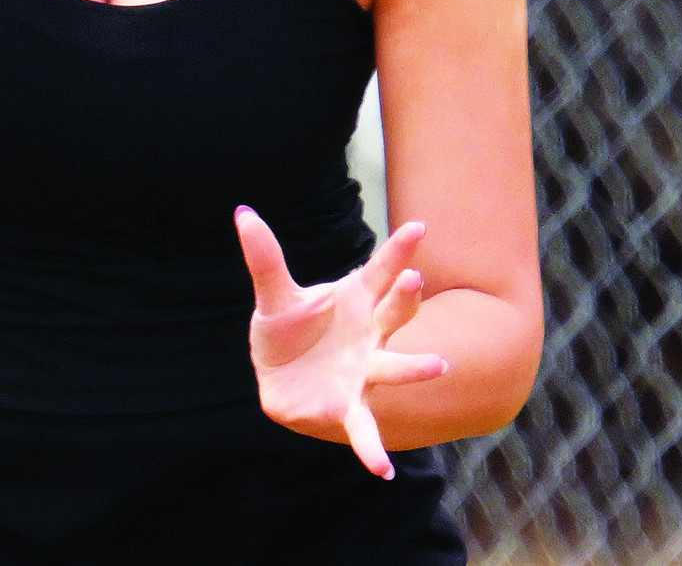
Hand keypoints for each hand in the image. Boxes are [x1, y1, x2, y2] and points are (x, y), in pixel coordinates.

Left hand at [234, 206, 448, 478]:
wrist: (282, 381)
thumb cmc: (289, 332)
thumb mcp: (274, 295)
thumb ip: (264, 258)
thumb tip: (243, 212)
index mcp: (354, 302)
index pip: (378, 271)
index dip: (398, 250)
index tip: (419, 226)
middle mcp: (367, 336)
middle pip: (392, 314)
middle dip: (404, 299)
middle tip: (415, 281)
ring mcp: (362, 372)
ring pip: (392, 367)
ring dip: (414, 367)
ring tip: (438, 365)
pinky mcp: (347, 406)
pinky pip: (364, 429)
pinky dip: (372, 449)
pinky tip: (383, 470)